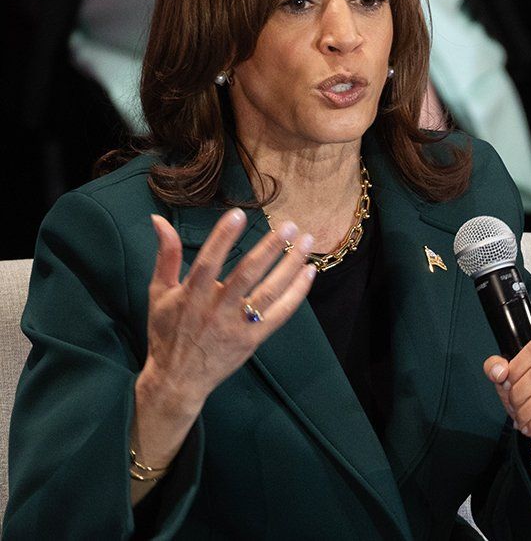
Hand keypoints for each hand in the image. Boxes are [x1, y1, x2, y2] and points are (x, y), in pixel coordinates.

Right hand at [144, 209, 316, 408]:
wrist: (177, 380)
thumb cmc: (166, 332)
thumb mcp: (159, 292)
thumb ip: (166, 256)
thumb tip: (159, 220)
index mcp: (191, 296)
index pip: (208, 262)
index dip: (222, 238)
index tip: (238, 213)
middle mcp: (216, 310)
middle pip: (246, 275)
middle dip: (269, 248)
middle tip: (288, 225)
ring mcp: (237, 326)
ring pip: (268, 293)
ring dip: (289, 266)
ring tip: (305, 242)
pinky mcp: (253, 339)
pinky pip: (280, 314)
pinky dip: (296, 294)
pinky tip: (309, 272)